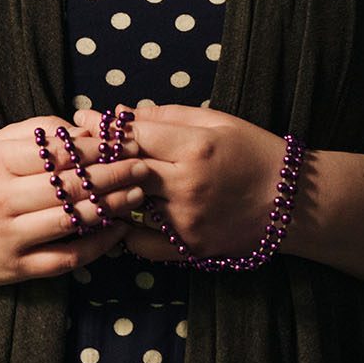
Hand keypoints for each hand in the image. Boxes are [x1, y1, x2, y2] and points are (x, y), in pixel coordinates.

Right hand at [0, 115, 150, 286]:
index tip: (125, 141)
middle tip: (144, 166)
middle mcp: (0, 200)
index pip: (58, 152)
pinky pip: (66, 258)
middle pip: (69, 185)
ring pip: (71, 220)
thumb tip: (85, 130)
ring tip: (136, 194)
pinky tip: (117, 231)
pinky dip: (96, 245)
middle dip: (114, 174)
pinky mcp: (15, 269)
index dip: (97, 147)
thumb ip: (35, 133)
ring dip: (111, 207)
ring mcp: (8, 238)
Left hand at [70, 103, 288, 263]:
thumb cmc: (254, 152)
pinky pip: (138, 241)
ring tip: (85, 180)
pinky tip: (119, 214)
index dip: (103, 126)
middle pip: (122, 169)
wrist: (292, 204)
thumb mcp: (217, 121)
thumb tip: (119, 113)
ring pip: (125, 206)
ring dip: (105, 192)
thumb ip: (167, 116)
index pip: (134, 134)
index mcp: (196, 147)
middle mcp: (187, 186)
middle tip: (71, 150)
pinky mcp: (187, 249)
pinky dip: (125, 227)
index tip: (82, 119)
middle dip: (93, 158)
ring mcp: (186, 222)